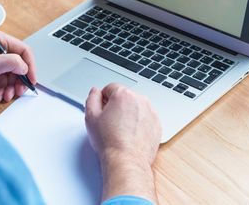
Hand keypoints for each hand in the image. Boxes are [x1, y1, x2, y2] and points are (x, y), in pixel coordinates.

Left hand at [0, 31, 35, 102]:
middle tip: (19, 91)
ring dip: (11, 87)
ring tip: (6, 95)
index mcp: (1, 41)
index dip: (30, 66)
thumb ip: (12, 63)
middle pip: (20, 65)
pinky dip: (3, 90)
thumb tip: (25, 67)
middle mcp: (0, 50)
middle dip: (19, 80)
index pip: (24, 51)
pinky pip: (4, 82)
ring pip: (13, 76)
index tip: (31, 79)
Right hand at [85, 83, 160, 201]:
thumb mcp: (91, 117)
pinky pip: (145, 118)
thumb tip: (95, 92)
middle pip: (125, 97)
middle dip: (117, 106)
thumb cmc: (109, 141)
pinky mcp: (157, 124)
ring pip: (136, 107)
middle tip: (110, 122)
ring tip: (121, 130)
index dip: (104, 98)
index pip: (111, 88)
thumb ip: (92, 98)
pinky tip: (131, 135)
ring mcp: (151, 112)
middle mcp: (140, 100)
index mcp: (124, 95)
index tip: (102, 110)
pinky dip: (139, 123)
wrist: (127, 161)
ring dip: (129, 114)